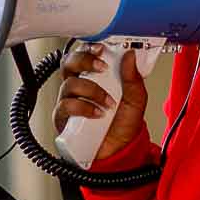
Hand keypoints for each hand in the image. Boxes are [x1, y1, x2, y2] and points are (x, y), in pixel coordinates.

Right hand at [52, 44, 147, 162]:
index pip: (84, 55)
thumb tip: (130, 56)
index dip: (88, 48)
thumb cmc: (122, 125)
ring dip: (92, 90)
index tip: (101, 48)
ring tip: (109, 103)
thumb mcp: (136, 100)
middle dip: (84, 60)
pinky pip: (66, 106)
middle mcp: (78, 87)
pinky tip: (98, 114)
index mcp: (94, 78)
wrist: (119, 151)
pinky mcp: (63, 118)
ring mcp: (69, 101)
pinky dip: (84, 107)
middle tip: (101, 67)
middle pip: (69, 63)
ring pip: (69, 84)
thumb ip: (134, 79)